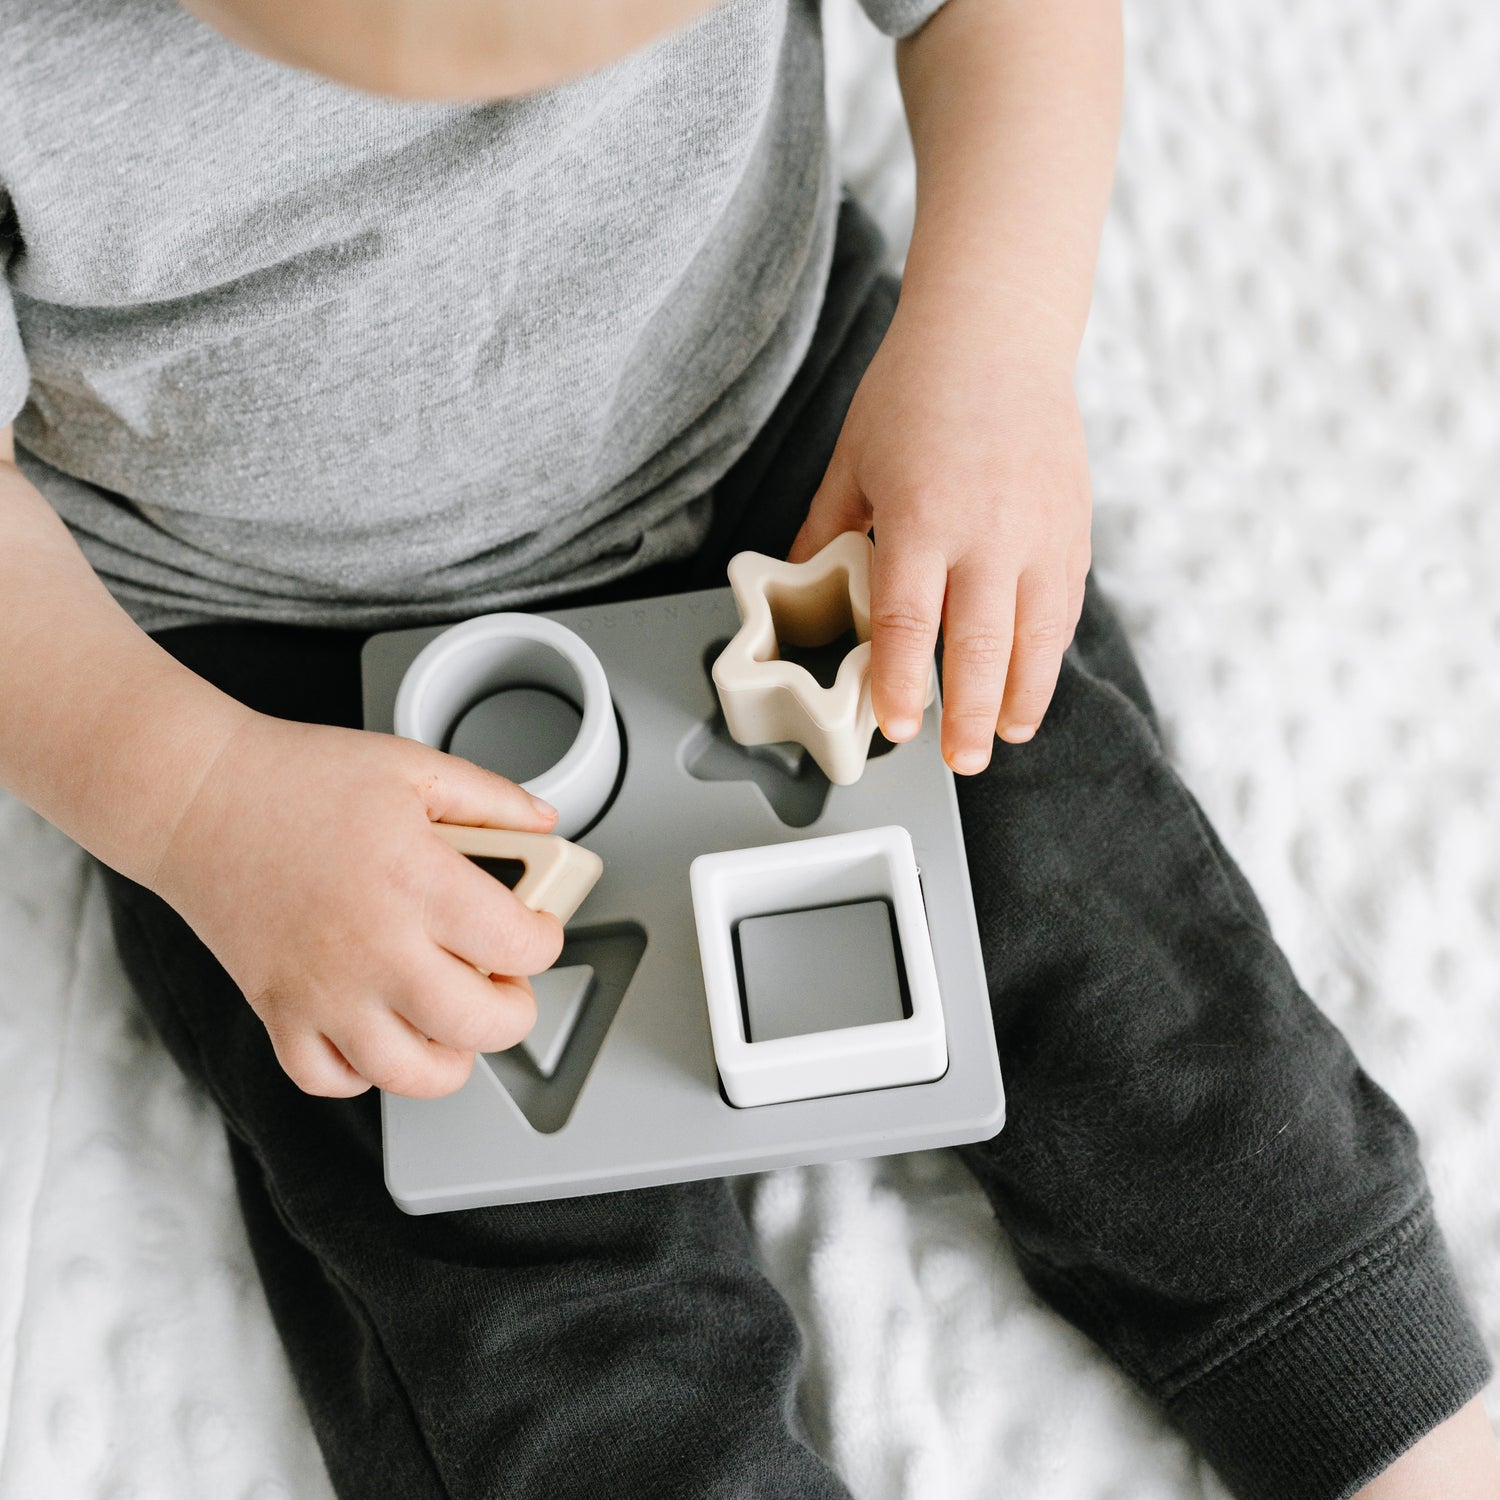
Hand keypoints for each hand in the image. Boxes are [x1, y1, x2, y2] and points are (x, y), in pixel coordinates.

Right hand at [150, 713, 563, 1098]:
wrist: (197, 797)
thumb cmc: (297, 778)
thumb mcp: (413, 767)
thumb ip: (493, 799)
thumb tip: (546, 826)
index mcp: (416, 882)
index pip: (520, 946)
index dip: (545, 938)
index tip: (536, 926)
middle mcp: (374, 947)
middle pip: (482, 1024)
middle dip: (514, 1008)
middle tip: (504, 976)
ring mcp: (324, 991)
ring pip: (414, 1073)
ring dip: (451, 1054)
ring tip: (452, 1013)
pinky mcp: (279, 1013)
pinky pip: (332, 1079)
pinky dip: (364, 1070)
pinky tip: (381, 1028)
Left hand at [789, 293, 1091, 773]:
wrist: (996, 332)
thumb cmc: (914, 391)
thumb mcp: (853, 460)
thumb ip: (826, 529)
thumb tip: (796, 580)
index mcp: (923, 517)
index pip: (913, 623)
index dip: (905, 684)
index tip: (898, 728)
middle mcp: (989, 532)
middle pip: (982, 646)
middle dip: (971, 714)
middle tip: (960, 760)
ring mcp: (1039, 531)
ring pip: (1037, 637)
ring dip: (1023, 696)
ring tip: (1007, 737)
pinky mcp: (1072, 527)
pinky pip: (1064, 606)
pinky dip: (1051, 652)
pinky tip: (1036, 682)